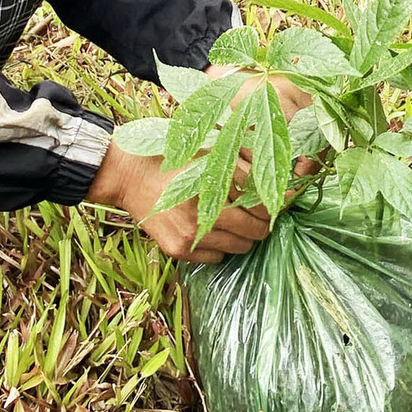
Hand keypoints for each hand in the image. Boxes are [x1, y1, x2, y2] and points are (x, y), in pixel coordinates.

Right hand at [89, 144, 272, 262]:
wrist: (130, 175)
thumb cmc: (174, 158)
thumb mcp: (211, 153)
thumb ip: (244, 168)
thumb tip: (282, 185)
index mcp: (214, 182)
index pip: (262, 204)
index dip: (275, 203)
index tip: (278, 200)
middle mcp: (204, 212)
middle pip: (255, 230)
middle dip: (262, 222)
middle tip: (258, 213)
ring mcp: (191, 235)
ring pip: (240, 247)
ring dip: (244, 236)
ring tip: (235, 220)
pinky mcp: (179, 250)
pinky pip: (217, 258)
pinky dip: (221, 247)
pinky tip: (211, 230)